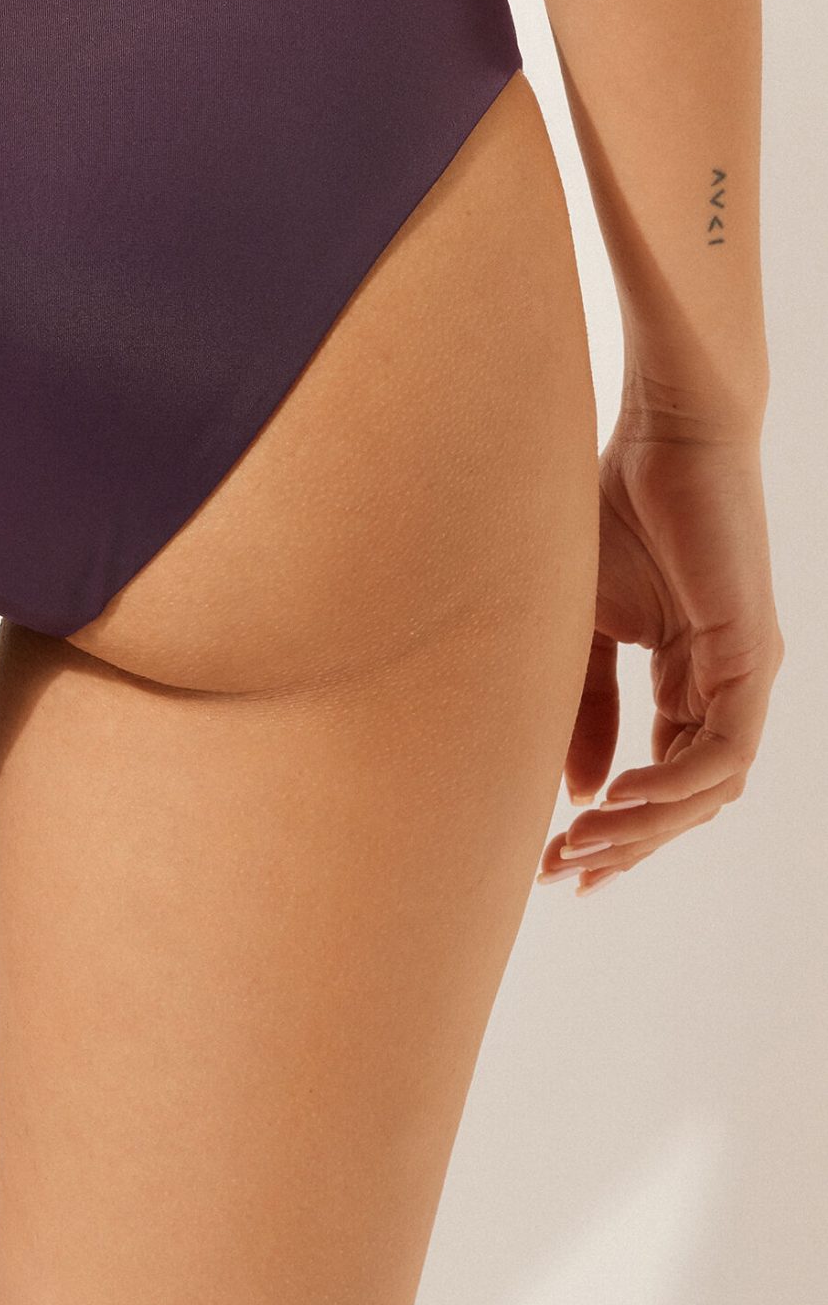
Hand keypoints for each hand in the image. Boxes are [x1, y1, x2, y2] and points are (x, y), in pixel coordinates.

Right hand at [539, 413, 779, 891]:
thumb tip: (579, 793)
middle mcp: (725, 685)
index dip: (615, 832)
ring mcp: (743, 674)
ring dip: (646, 826)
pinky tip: (617, 798)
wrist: (662, 430)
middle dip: (624, 845)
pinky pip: (722, 751)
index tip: (554, 867)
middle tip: (560, 874)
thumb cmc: (612, 507)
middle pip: (685, 799)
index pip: (662, 780)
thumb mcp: (581, 623)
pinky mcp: (750, 656)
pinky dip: (672, 784)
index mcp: (688, 677)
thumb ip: (584, 705)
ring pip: (708, 787)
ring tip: (581, 843)